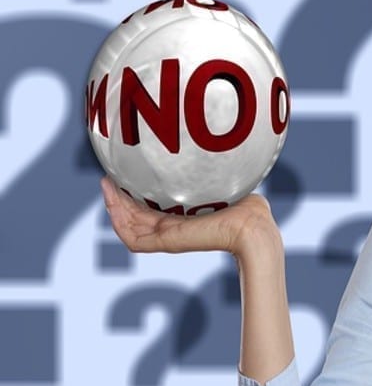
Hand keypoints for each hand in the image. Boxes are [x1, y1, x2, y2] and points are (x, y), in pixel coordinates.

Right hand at [101, 177, 277, 256]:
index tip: (125, 174)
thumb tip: (206, 141)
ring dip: (114, 207)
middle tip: (108, 177)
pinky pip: (132, 239)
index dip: (135, 193)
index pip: (151, 207)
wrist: (250, 224)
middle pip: (135, 217)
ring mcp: (169, 237)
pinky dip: (119, 222)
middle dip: (119, 198)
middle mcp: (174, 227)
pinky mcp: (167, 243)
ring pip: (129, 227)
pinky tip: (112, 201)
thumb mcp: (218, 179)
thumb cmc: (244, 203)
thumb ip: (207, 168)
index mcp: (183, 215)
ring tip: (107, 185)